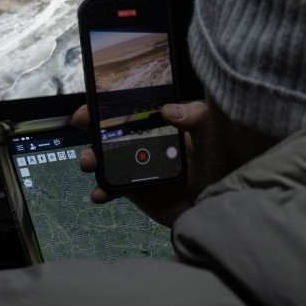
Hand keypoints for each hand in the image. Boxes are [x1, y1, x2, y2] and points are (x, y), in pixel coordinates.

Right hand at [70, 101, 209, 226]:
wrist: (222, 201)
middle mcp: (144, 142)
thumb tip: (168, 110)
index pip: (128, 108)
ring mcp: (137, 167)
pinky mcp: (136, 191)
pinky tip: (100, 193)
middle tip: (83, 125)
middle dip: (91, 128)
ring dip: (91, 158)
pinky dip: (102, 191)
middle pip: (109, 132)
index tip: (92, 104)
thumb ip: (196, 115)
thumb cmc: (220, 163)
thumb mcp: (212, 132)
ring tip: (89, 163)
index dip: (106, 105)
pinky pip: (113, 189)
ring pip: (105, 160)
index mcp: (159, 123)